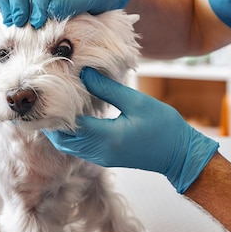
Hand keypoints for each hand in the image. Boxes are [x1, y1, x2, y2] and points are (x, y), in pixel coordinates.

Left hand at [44, 68, 218, 193]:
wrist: (179, 155)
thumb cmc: (163, 126)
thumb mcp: (137, 102)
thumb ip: (107, 89)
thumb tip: (83, 73)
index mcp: (107, 138)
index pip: (69, 125)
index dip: (57, 108)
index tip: (53, 89)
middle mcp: (99, 152)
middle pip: (63, 139)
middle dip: (54, 119)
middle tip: (51, 94)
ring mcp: (101, 158)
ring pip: (68, 145)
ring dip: (61, 126)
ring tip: (62, 101)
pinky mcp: (104, 158)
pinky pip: (79, 146)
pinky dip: (72, 132)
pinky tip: (76, 113)